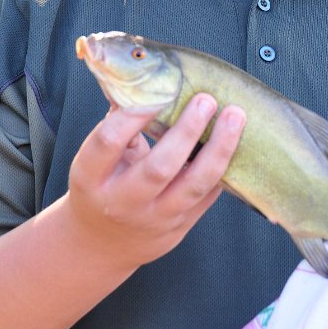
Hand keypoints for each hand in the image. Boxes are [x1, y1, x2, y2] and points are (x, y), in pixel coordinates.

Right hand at [66, 93, 245, 268]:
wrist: (101, 245)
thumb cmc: (100, 187)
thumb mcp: (94, 161)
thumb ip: (117, 128)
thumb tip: (143, 83)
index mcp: (91, 178)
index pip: (109, 142)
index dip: (133, 115)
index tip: (159, 92)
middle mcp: (123, 201)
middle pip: (159, 167)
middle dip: (187, 131)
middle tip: (206, 100)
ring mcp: (154, 218)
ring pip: (193, 185)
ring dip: (219, 149)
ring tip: (235, 117)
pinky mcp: (180, 226)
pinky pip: (208, 196)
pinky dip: (224, 168)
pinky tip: (237, 143)